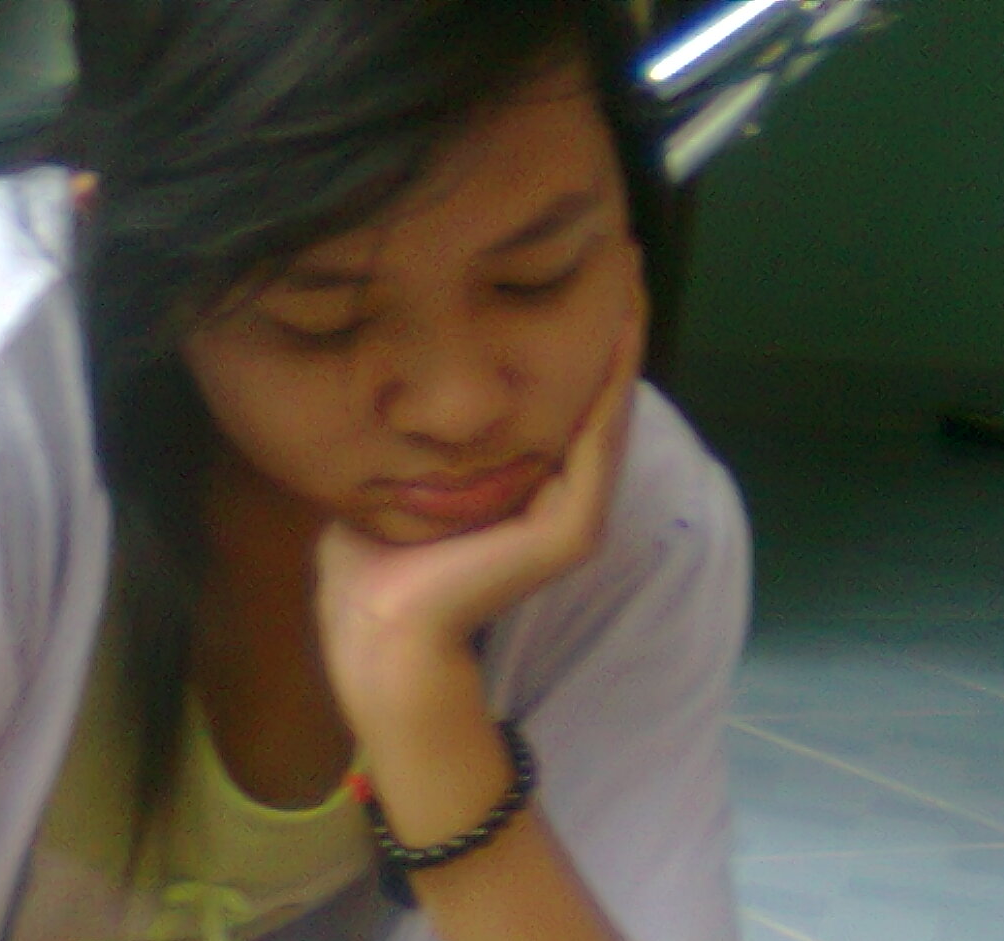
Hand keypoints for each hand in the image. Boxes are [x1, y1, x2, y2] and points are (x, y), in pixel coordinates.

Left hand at [315, 299, 644, 726]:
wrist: (375, 628)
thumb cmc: (372, 565)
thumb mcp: (395, 476)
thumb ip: (412, 439)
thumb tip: (384, 383)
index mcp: (523, 490)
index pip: (558, 402)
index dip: (572, 338)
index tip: (577, 270)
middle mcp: (558, 497)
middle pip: (593, 396)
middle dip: (608, 324)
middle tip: (622, 248)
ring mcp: (573, 513)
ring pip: (606, 410)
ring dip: (622, 340)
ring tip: (632, 272)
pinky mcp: (573, 528)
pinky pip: (598, 439)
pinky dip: (612, 382)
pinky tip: (619, 326)